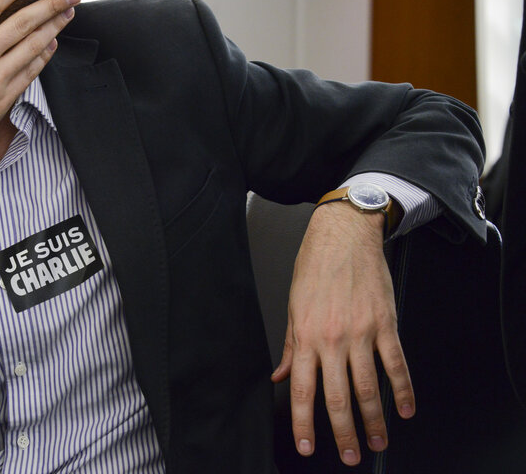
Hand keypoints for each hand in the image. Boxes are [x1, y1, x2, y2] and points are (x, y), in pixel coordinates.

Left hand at [271, 202, 414, 465]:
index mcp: (306, 336)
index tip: (306, 445)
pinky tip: (405, 408)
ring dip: (374, 420)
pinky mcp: (386, 323)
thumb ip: (290, 347)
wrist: (344, 235)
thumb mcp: (293, 306)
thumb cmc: (315, 267)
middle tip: (348, 455)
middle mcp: (333, 338)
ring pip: (369, 387)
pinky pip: (396, 363)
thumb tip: (281, 375)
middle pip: (337, 397)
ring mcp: (362, 332)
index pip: (303, 390)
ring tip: (376, 442)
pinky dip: (404, 389)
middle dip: (342, 432)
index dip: (303, 422)